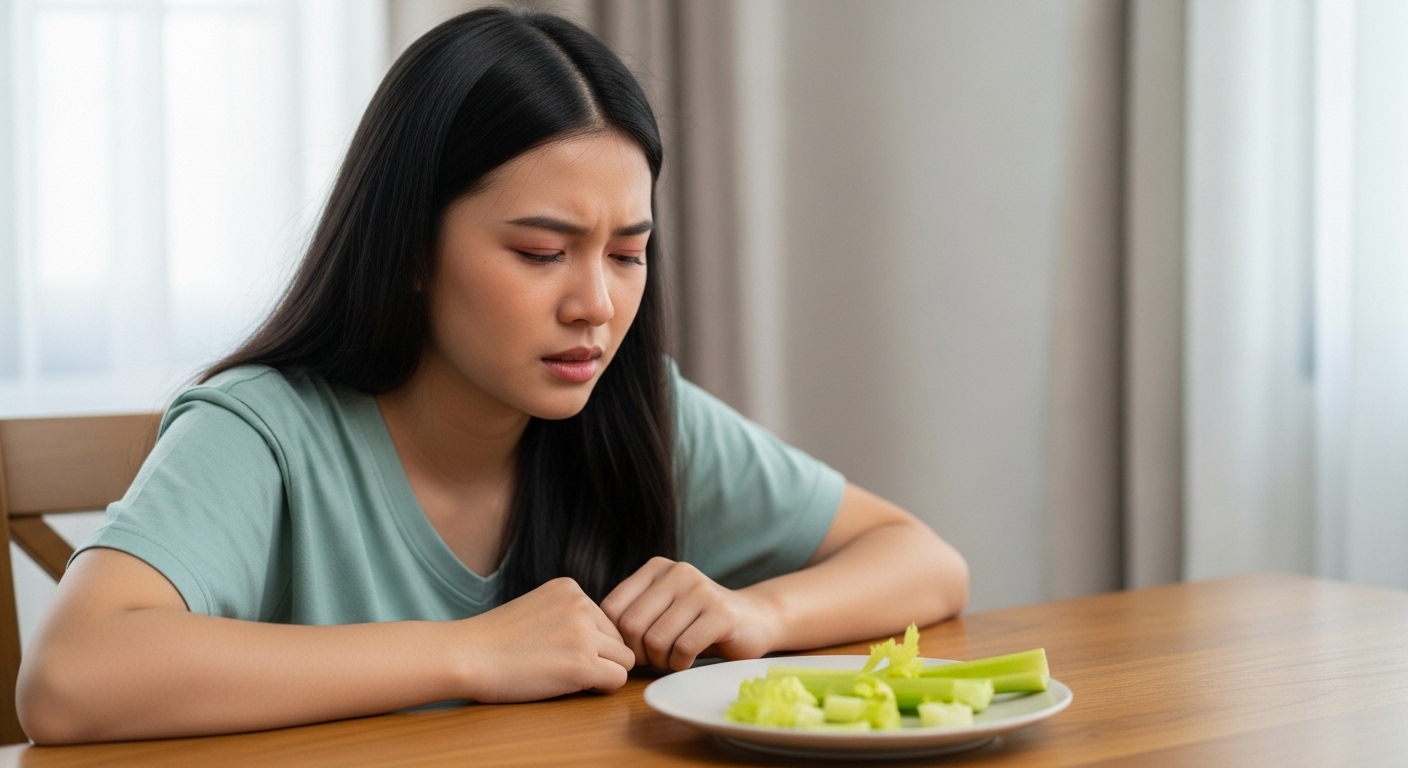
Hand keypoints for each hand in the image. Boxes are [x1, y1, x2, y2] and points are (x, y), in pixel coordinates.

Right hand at [457, 577, 634, 701]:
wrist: (466, 655)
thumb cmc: (493, 640)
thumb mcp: (538, 607)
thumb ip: (568, 614)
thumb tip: (603, 638)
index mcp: (570, 588)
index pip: (606, 620)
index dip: (590, 642)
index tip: (559, 650)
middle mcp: (582, 605)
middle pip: (619, 640)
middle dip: (600, 657)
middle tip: (564, 667)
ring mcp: (584, 633)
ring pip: (624, 660)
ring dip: (601, 672)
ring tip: (566, 675)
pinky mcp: (583, 663)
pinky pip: (618, 679)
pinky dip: (600, 688)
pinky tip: (570, 685)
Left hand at [600, 557, 780, 670]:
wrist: (753, 620)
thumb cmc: (697, 622)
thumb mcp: (661, 608)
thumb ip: (632, 612)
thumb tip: (595, 636)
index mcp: (656, 568)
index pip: (611, 608)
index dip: (617, 638)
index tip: (634, 649)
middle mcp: (677, 572)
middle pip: (631, 626)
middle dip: (638, 653)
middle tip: (655, 658)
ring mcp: (701, 590)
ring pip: (656, 639)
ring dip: (661, 660)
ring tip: (673, 658)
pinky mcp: (721, 613)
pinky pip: (683, 647)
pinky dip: (680, 663)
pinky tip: (688, 660)